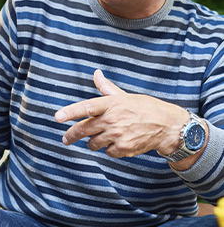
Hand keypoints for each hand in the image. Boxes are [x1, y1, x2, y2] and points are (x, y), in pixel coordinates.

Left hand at [56, 69, 189, 158]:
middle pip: (84, 130)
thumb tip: (96, 74)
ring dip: (94, 142)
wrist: (168, 126)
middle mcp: (113, 119)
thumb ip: (106, 88)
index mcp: (111, 104)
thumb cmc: (145, 108)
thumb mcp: (125, 95)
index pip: (86, 107)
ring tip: (102, 137)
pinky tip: (118, 142)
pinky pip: (107, 152)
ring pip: (93, 143)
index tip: (57, 117)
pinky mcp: (124, 148)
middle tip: (66, 139)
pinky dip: (109, 149)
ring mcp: (118, 135)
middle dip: (71, 135)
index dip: (70, 112)